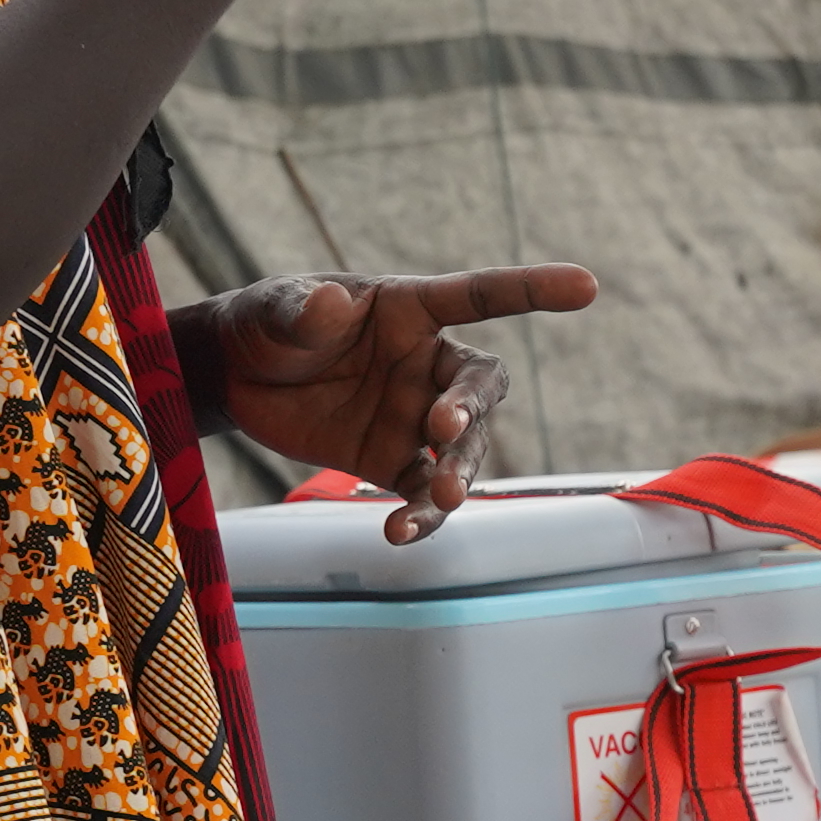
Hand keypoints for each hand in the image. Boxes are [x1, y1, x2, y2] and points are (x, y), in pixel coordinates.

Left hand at [204, 263, 599, 539]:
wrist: (234, 379)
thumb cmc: (266, 324)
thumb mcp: (277, 310)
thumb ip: (304, 310)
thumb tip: (331, 305)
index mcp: (409, 310)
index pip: (480, 296)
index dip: (532, 289)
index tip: (586, 288)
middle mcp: (426, 364)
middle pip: (478, 386)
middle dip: (471, 408)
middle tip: (442, 430)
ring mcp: (414, 416)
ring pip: (463, 449)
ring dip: (458, 471)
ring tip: (437, 495)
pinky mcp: (392, 460)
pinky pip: (422, 492)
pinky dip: (421, 516)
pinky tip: (398, 532)